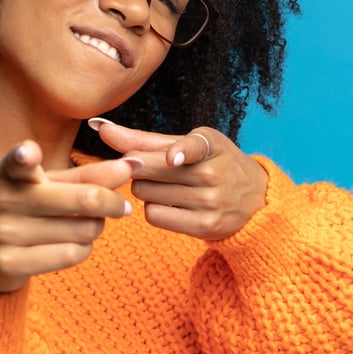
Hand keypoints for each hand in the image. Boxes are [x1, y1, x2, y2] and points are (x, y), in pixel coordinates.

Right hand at [0, 141, 134, 294]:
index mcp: (10, 173)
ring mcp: (3, 234)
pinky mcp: (8, 263)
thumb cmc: (22, 209)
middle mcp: (3, 200)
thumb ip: (86, 175)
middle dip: (112, 203)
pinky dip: (83, 249)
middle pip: (82, 199)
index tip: (29, 153)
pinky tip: (76, 244)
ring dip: (95, 229)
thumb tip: (131, 165)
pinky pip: (69, 255)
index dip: (24, 157)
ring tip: (88, 226)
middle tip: (122, 206)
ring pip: (82, 229)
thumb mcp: (46, 186)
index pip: (17, 163)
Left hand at [90, 119, 267, 239]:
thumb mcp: (188, 144)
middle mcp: (214, 173)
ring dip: (147, 189)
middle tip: (152, 169)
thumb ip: (142, 138)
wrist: (254, 201)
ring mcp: (211, 202)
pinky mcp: (205, 226)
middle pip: (148, 170)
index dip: (180, 152)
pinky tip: (171, 204)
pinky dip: (154, 209)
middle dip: (140, 168)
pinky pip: (155, 216)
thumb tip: (98, 127)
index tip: (172, 158)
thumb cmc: (212, 164)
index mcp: (211, 145)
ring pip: (147, 194)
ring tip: (169, 186)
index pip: (195, 146)